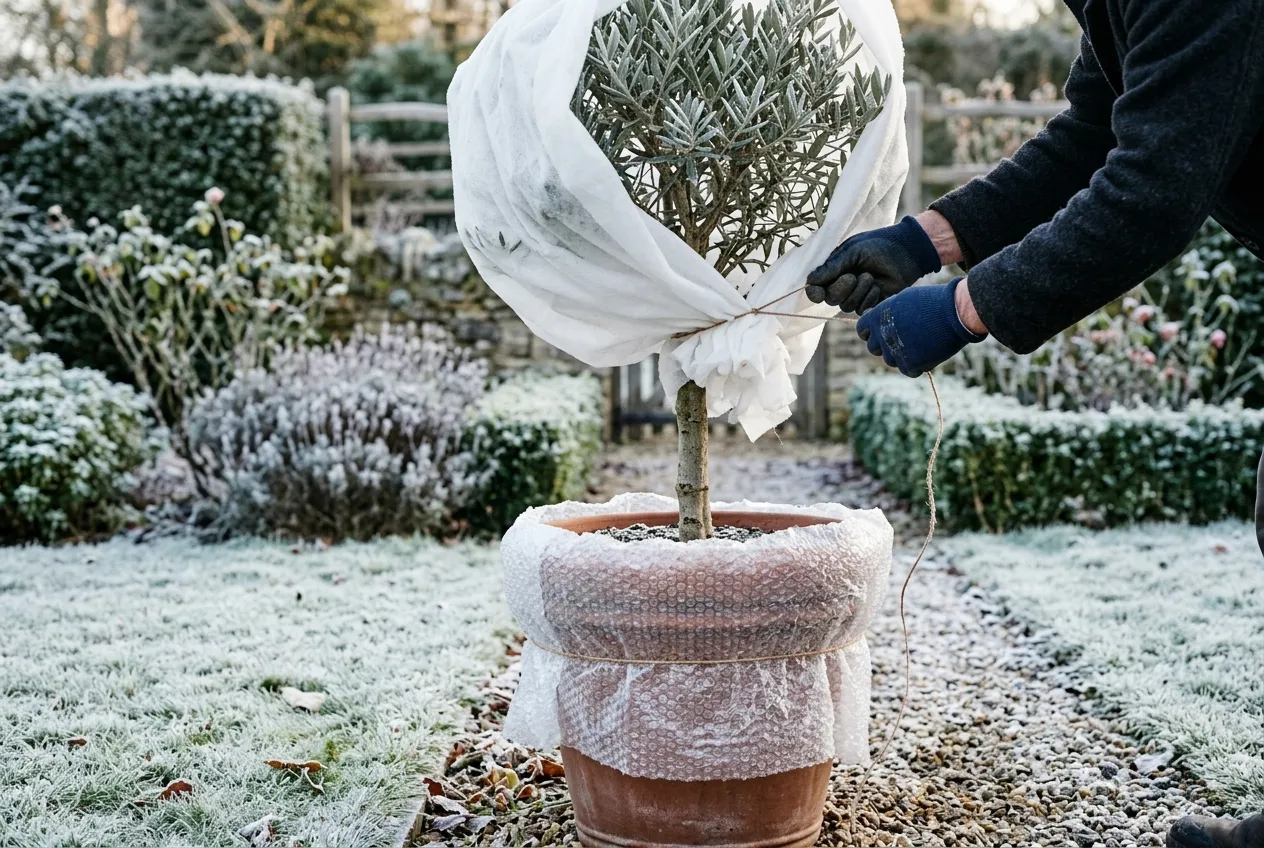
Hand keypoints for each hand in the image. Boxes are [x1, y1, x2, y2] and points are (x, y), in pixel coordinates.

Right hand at [806, 216, 941, 313]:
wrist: (907, 252)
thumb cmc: (879, 245)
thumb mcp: (852, 251)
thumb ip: (831, 267)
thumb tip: (809, 281)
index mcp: (835, 271)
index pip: (817, 288)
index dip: (814, 293)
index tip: (817, 293)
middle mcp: (842, 285)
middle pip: (830, 299)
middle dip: (840, 289)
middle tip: (853, 276)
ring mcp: (857, 296)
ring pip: (845, 306)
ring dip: (859, 291)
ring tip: (871, 277)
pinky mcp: (871, 304)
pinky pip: (861, 310)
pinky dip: (869, 298)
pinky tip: (878, 287)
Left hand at [855, 277, 985, 376]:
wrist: (954, 312)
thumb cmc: (932, 301)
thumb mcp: (903, 299)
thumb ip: (887, 312)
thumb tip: (874, 317)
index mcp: (877, 317)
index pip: (862, 330)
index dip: (872, 331)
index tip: (883, 331)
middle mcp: (881, 335)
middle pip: (874, 348)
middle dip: (885, 344)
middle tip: (904, 338)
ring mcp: (894, 352)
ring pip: (890, 360)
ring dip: (901, 355)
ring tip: (920, 343)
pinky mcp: (910, 365)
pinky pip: (908, 370)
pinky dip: (917, 365)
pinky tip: (928, 353)